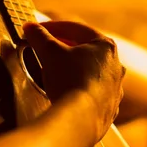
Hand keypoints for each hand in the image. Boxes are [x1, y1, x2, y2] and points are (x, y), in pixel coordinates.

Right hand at [23, 21, 125, 141]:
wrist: (80, 120)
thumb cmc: (70, 81)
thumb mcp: (49, 53)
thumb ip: (40, 37)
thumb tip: (31, 28)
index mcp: (105, 46)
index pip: (76, 29)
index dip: (53, 27)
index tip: (38, 29)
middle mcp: (116, 66)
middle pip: (86, 50)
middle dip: (64, 47)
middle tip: (45, 48)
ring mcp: (114, 89)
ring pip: (90, 73)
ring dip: (73, 69)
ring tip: (54, 72)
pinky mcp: (109, 108)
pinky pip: (91, 94)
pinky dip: (78, 90)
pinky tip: (66, 93)